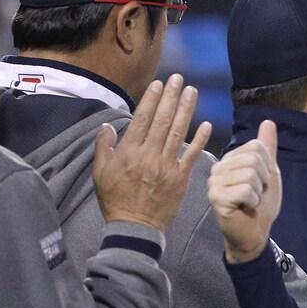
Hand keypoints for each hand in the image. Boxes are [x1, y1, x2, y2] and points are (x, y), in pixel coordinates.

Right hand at [93, 74, 210, 232]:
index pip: (143, 119)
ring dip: (186, 110)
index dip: (152, 99)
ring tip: (192, 91)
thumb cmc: (115, 200)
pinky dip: (200, 139)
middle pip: (163, 120)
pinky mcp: (180, 179)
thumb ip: (104, 147)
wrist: (134, 228)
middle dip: (171, 97)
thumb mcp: (100, 173)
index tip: (159, 84)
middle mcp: (149, 156)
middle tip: (179, 79)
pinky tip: (206, 123)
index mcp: (129, 152)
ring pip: (178, 133)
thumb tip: (107, 126)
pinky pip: (192, 156)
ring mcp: (166, 167)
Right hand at [208, 119, 281, 262]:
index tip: (260, 182)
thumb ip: (267, 148)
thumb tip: (268, 121)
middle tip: (254, 193)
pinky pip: (245, 190)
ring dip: (257, 192)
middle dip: (262, 180)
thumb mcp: (268, 172)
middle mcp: (218, 167)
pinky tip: (244, 207)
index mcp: (229, 159)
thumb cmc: (259, 204)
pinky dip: (252, 201)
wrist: (255, 232)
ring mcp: (214, 182)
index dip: (266, 167)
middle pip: (253, 159)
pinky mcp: (216, 197)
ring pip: (250, 174)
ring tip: (249, 201)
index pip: (256, 147)